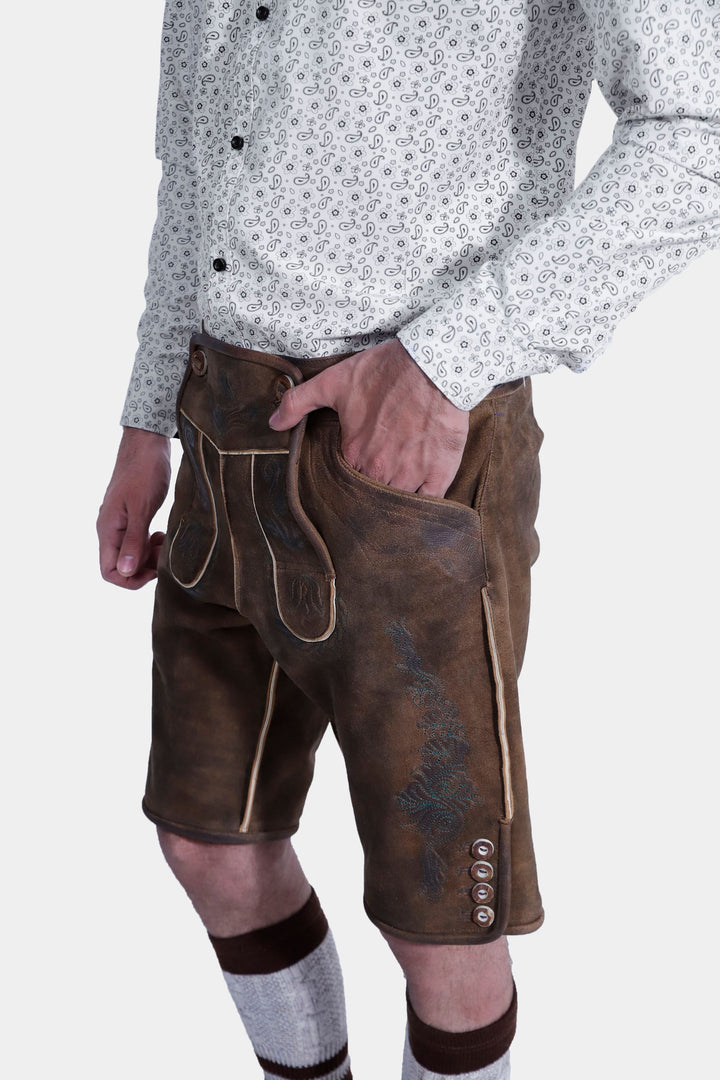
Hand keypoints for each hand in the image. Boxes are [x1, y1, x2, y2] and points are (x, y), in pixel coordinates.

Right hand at [97, 427, 171, 588]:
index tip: (154, 571)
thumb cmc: (144, 471)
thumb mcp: (142, 508)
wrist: (146, 443)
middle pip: (122, 566)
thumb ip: (133, 541)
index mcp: (108, 530)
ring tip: (166, 542)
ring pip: (132, 554)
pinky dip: (151, 544)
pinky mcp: (132, 515)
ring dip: (150, 556)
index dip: (131, 579)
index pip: (110, 571)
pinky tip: (163, 534)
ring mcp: (120, 522)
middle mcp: (110, 529)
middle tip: (166, 555)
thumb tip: (125, 571)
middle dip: (145, 567)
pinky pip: (138, 540)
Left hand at [269, 338, 468, 496]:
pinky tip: (420, 501)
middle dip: (369, 493)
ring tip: (394, 492)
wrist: (432, 364)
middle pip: (370, 496)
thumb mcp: (334, 381)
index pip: (343, 482)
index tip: (352, 472)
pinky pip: (430, 503)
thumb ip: (298, 402)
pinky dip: (425, 506)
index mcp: (353, 454)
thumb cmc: (384, 371)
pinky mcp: (439, 472)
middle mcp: (380, 470)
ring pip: (397, 503)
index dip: (347, 479)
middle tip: (373, 483)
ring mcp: (411, 474)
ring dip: (394, 501)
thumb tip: (273, 424)